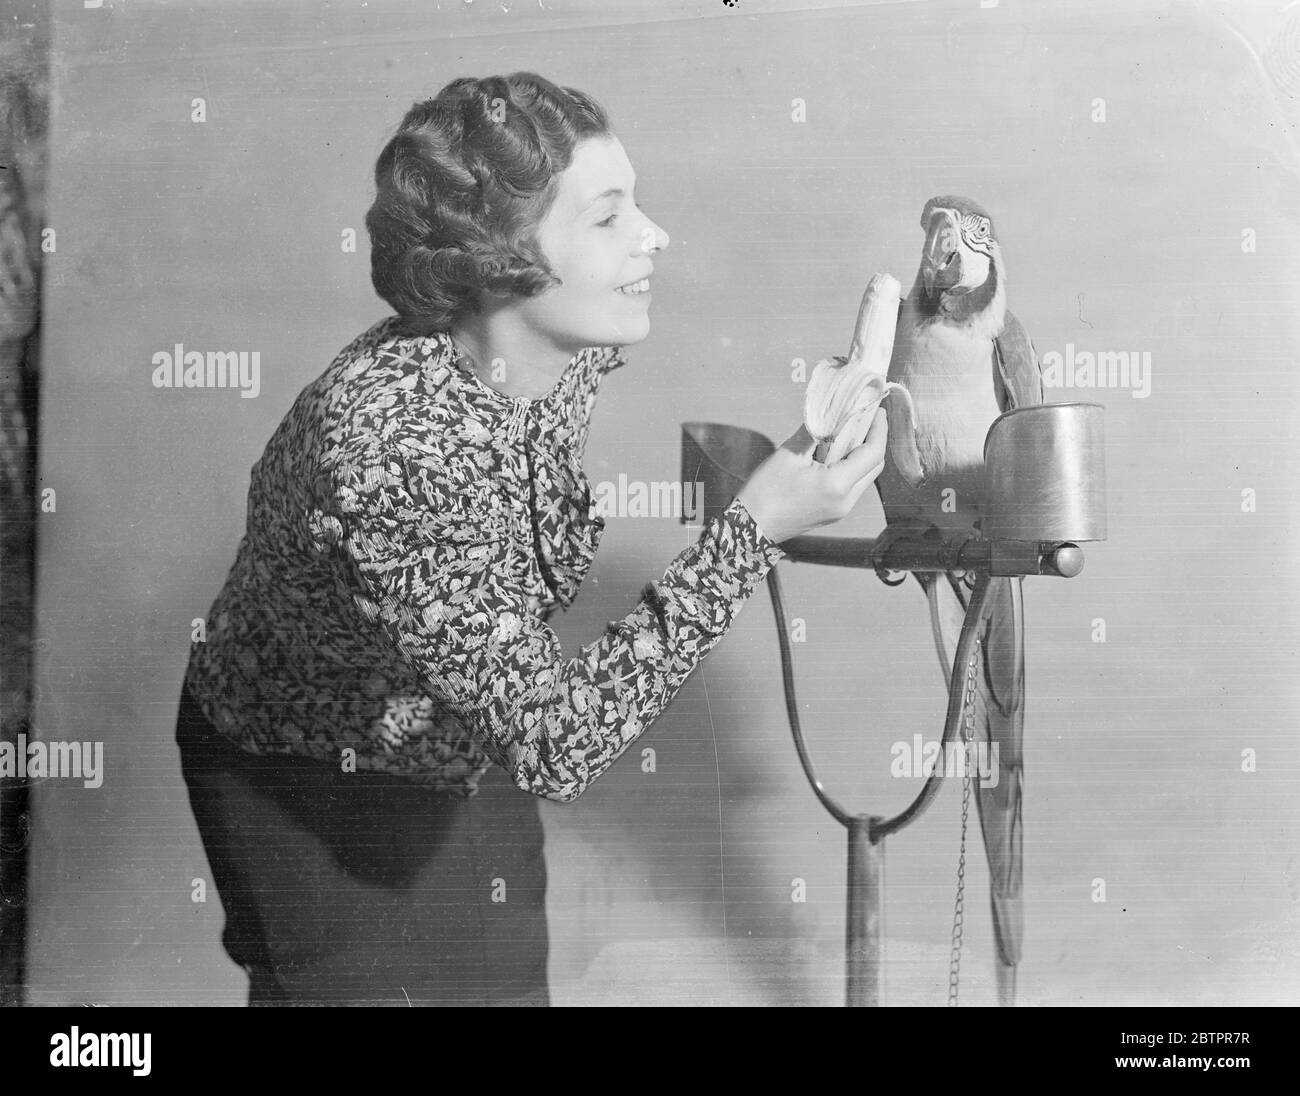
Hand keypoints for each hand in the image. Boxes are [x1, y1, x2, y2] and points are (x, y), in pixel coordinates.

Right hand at [736, 408, 887, 543]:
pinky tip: (840, 453)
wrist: (752, 527)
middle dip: (875, 439)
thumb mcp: (789, 453)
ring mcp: (842, 510)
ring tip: (853, 431)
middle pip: (875, 466)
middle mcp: (846, 500)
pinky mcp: (835, 513)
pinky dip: (853, 467)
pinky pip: (853, 486)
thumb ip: (815, 430)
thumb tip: (831, 412)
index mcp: (837, 484)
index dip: (879, 429)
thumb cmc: (765, 490)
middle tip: (866, 417)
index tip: (876, 409)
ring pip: (866, 476)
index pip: (873, 453)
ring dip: (864, 453)